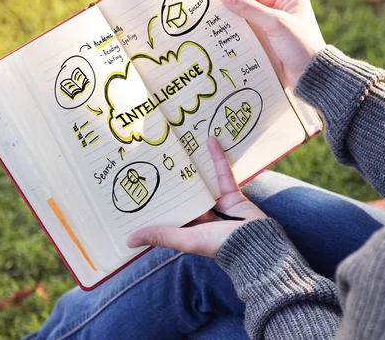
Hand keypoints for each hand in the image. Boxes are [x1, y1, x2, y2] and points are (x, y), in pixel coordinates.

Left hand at [126, 137, 266, 257]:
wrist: (256, 243)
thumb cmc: (218, 244)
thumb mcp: (186, 240)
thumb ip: (161, 235)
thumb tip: (128, 240)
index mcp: (189, 229)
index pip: (169, 212)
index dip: (157, 200)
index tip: (141, 185)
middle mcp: (202, 216)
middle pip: (185, 194)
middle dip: (173, 179)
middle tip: (157, 157)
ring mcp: (218, 204)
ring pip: (202, 182)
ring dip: (194, 166)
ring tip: (181, 146)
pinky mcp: (232, 193)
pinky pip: (222, 173)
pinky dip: (217, 158)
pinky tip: (210, 140)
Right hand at [221, 0, 325, 87]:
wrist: (311, 75)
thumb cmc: (300, 45)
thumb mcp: (274, 23)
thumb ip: (249, 9)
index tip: (222, 5)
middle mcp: (285, 11)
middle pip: (254, 7)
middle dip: (238, 14)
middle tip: (219, 20)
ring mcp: (279, 29)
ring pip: (253, 23)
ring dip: (240, 28)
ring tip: (223, 32)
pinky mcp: (274, 44)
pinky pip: (255, 37)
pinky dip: (245, 39)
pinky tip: (234, 43)